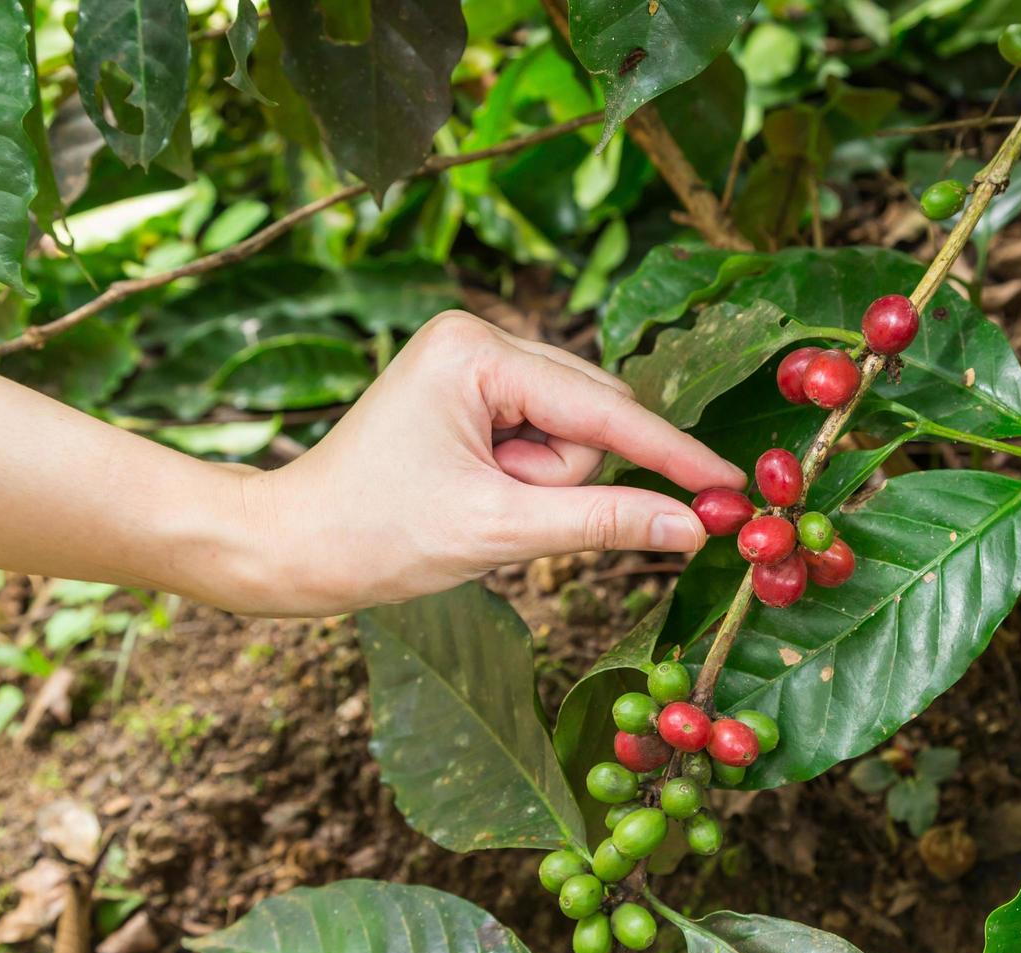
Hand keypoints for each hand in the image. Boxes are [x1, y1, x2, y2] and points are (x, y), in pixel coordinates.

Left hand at [242, 312, 745, 614]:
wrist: (290, 546)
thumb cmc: (374, 534)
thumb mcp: (497, 531)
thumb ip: (602, 521)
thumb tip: (691, 527)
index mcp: (476, 351)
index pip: (603, 409)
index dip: (670, 453)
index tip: (730, 483)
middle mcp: (478, 337)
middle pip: (591, 415)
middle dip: (563, 478)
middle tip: (503, 512)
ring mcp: (472, 361)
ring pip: (571, 431)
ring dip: (542, 484)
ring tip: (476, 505)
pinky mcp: (469, 391)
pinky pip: (542, 437)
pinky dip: (527, 478)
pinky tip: (476, 494)